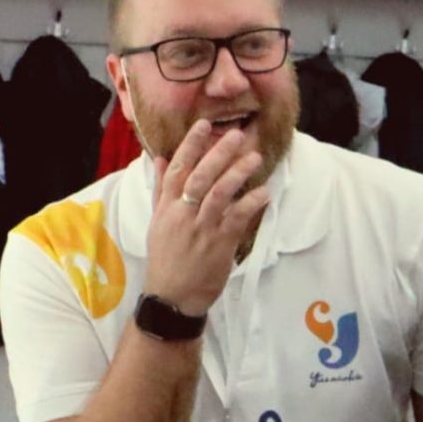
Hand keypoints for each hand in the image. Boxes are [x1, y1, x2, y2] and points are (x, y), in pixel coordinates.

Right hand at [144, 120, 267, 316]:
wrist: (171, 297)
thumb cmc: (166, 259)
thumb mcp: (158, 222)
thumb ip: (161, 190)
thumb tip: (160, 159)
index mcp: (167, 207)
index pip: (177, 169)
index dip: (191, 145)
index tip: (203, 124)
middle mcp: (182, 214)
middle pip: (200, 176)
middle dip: (219, 152)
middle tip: (237, 134)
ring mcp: (201, 229)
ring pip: (219, 194)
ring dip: (238, 173)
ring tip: (255, 158)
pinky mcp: (219, 245)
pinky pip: (236, 219)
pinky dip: (251, 204)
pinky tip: (264, 193)